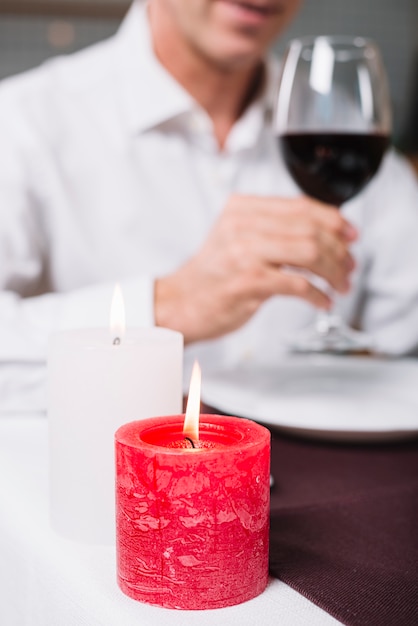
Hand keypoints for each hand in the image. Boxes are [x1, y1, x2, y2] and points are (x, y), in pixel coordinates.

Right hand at [155, 194, 357, 343]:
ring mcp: (245, 253)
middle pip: (310, 228)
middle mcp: (242, 225)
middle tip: (350, 266)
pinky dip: (318, 294)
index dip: (334, 219)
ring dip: (334, 272)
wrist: (179, 303)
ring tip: (341, 284)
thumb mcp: (236, 237)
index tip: (351, 234)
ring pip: (309, 252)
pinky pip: (299, 284)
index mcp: (242, 209)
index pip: (300, 205)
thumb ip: (272, 228)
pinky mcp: (249, 282)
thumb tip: (323, 232)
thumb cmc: (212, 276)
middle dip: (339, 250)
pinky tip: (323, 301)